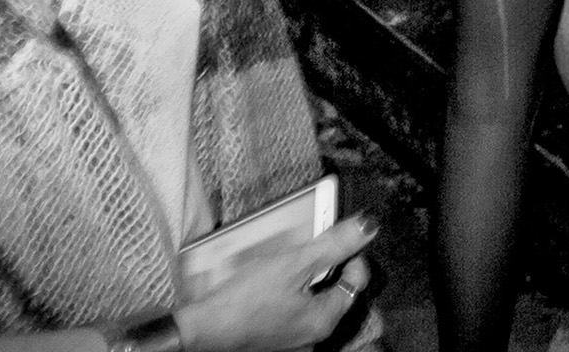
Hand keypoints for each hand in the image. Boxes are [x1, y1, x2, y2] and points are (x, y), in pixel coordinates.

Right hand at [173, 208, 379, 351]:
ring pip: (309, 301)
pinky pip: (289, 311)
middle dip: (322, 265)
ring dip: (302, 279)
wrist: (201, 329)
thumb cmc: (245, 299)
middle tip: (304, 247)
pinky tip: (267, 283)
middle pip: (332, 291)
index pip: (356, 280)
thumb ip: (334, 245)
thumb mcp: (295, 263)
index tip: (336, 236)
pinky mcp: (271, 340)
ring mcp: (291, 342)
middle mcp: (312, 337)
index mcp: (324, 321)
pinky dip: (285, 294)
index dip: (350, 253)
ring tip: (283, 263)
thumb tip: (367, 228)